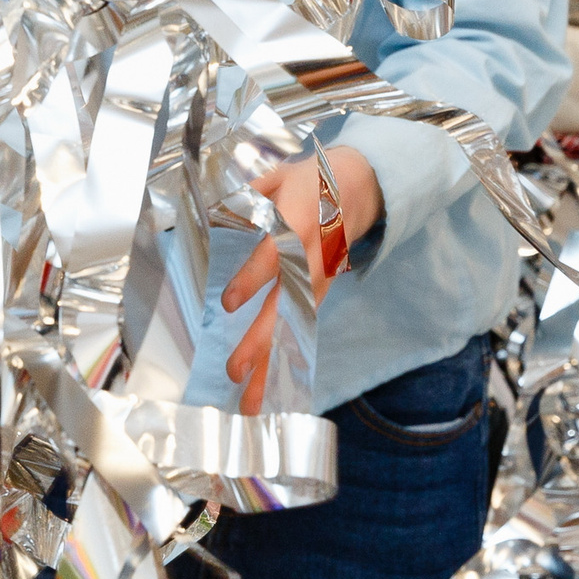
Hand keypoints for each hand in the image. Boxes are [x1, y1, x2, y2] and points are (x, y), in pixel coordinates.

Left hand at [221, 145, 381, 414]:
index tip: (228, 303)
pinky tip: (272, 388)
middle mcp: (312, 260)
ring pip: (295, 328)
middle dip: (261, 341)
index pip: (275, 255)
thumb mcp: (278, 177)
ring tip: (252, 401)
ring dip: (273, 365)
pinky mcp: (322, 291)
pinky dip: (289, 361)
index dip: (252, 278)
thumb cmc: (310, 182)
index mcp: (298, 224)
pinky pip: (303, 329)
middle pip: (286, 306)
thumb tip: (218, 214)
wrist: (361, 187)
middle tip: (235, 372)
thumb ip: (247, 198)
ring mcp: (320, 280)